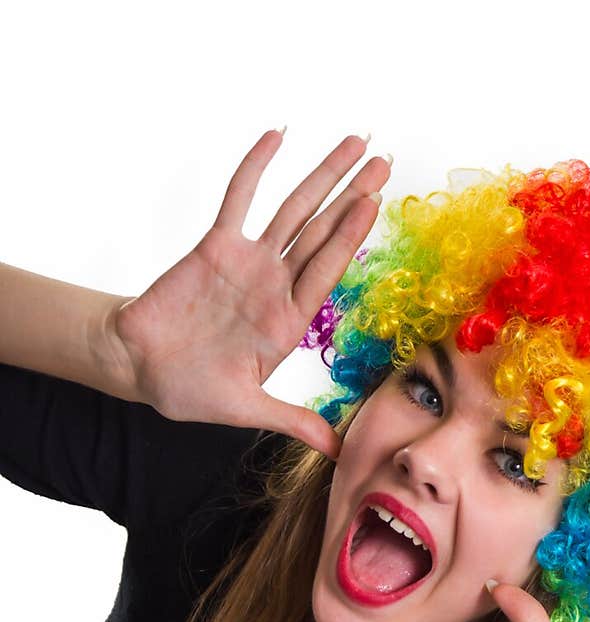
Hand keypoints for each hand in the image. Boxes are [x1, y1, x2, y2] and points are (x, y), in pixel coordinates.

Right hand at [108, 130, 390, 456]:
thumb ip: (294, 422)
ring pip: (291, 209)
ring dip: (322, 176)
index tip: (377, 204)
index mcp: (288, 321)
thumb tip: (337, 453)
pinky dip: (257, 167)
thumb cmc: (192, 390)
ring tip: (354, 142)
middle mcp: (275, 285)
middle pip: (322, 232)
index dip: (351, 236)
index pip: (327, 271)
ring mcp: (247, 262)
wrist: (141, 368)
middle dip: (353, 196)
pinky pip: (239, 198)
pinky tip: (279, 136)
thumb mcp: (248, 409)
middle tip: (384, 161)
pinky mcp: (214, 246)